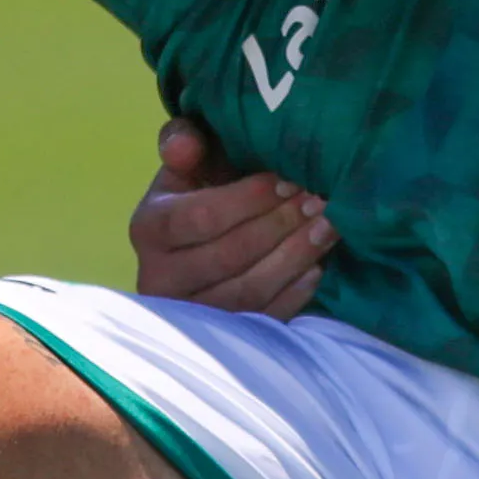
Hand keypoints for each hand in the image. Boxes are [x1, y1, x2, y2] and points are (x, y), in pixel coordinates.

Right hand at [133, 116, 330, 316]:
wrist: (200, 244)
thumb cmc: (201, 192)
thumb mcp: (189, 163)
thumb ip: (183, 142)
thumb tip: (184, 145)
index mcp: (150, 228)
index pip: (200, 217)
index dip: (248, 200)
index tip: (288, 181)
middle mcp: (160, 276)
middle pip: (228, 255)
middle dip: (279, 225)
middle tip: (318, 201)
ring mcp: (191, 314)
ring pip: (247, 291)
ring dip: (294, 257)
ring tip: (328, 228)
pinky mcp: (221, 337)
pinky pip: (262, 320)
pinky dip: (294, 294)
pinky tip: (318, 267)